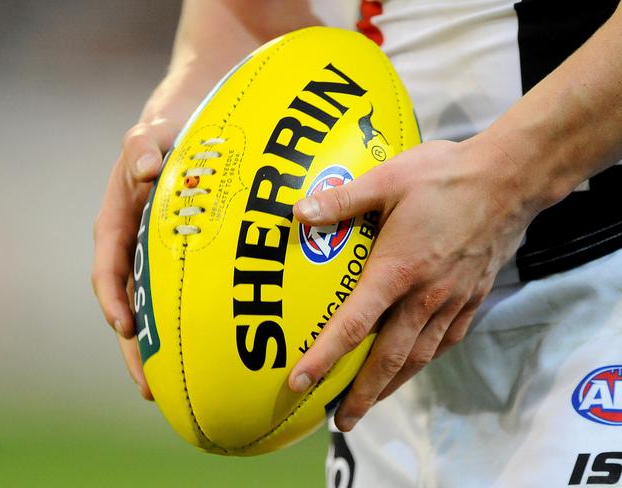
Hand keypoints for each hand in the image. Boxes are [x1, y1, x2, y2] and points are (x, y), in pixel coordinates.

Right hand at [92, 66, 205, 398]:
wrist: (187, 126)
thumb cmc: (166, 133)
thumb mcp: (149, 133)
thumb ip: (142, 148)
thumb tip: (147, 168)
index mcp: (117, 226)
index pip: (108, 272)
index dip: (114, 302)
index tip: (125, 329)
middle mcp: (135, 249)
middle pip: (130, 307)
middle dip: (136, 349)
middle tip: (150, 388)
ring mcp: (160, 258)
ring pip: (158, 311)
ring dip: (163, 349)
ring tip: (179, 389)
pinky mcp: (187, 260)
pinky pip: (186, 297)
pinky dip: (193, 323)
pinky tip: (218, 347)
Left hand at [289, 137, 536, 430]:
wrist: (510, 178)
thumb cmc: (446, 176)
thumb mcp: (387, 179)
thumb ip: (342, 201)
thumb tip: (298, 212)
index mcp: (398, 271)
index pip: (352, 325)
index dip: (323, 358)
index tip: (299, 383)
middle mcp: (425, 295)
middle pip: (388, 358)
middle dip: (361, 394)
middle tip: (339, 420)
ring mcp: (452, 300)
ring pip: (418, 356)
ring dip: (391, 385)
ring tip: (370, 403)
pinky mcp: (473, 297)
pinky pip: (446, 340)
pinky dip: (425, 359)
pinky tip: (413, 364)